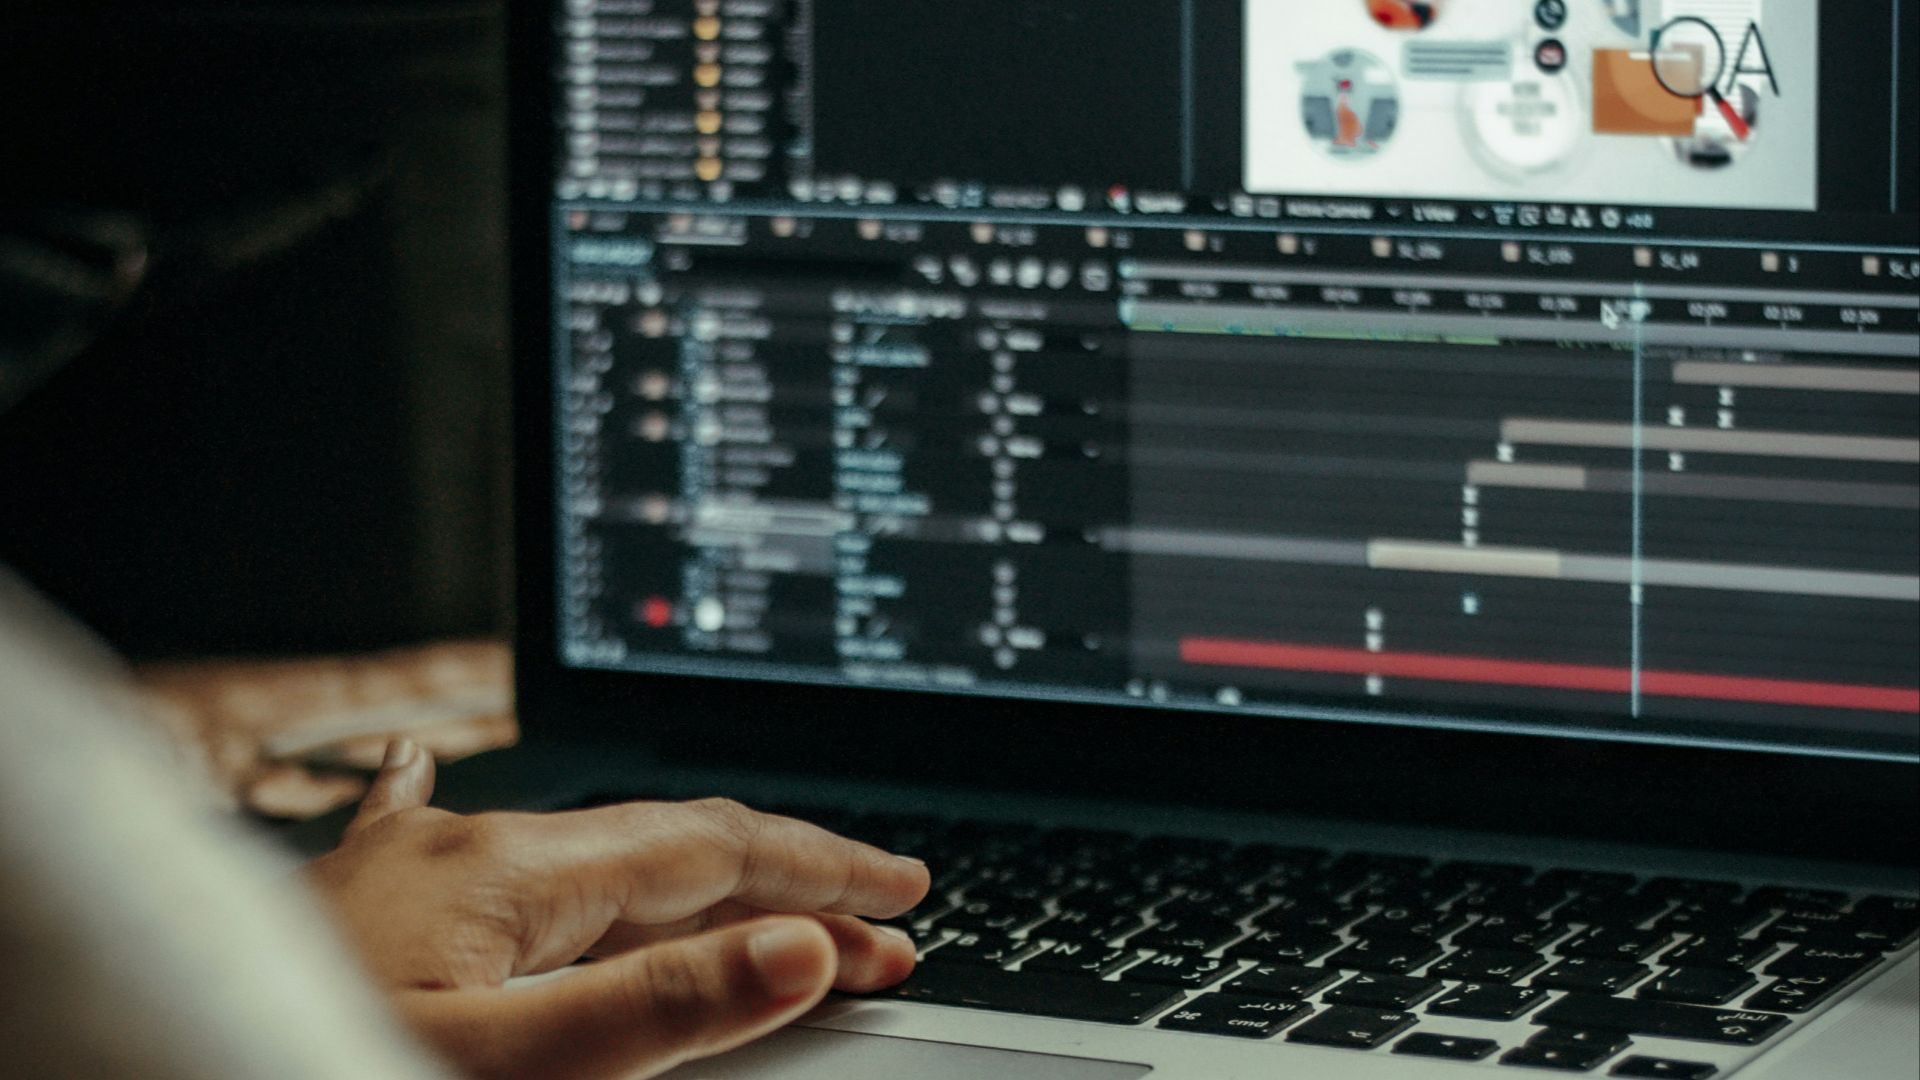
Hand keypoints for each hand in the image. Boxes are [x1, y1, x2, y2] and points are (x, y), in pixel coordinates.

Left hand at [306, 740, 928, 1079]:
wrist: (126, 1071)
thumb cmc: (292, 1062)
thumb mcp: (499, 1066)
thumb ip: (650, 1006)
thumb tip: (793, 946)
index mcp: (509, 873)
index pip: (711, 854)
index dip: (819, 874)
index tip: (902, 898)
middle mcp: (465, 849)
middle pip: (665, 846)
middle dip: (784, 878)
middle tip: (879, 918)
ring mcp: (410, 871)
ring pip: (589, 855)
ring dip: (692, 876)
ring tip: (764, 894)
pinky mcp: (366, 909)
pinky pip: (452, 839)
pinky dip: (486, 830)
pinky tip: (424, 770)